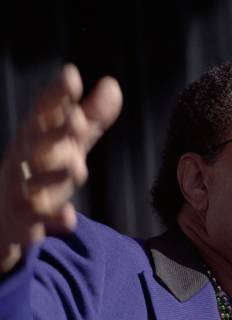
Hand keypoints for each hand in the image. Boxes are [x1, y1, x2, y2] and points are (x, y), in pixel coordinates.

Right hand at [0, 64, 122, 272]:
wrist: (5, 217)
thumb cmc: (42, 173)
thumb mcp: (68, 145)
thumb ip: (90, 119)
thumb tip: (113, 84)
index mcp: (34, 137)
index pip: (43, 112)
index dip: (57, 95)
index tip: (72, 76)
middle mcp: (24, 160)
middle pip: (37, 143)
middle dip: (56, 132)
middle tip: (78, 121)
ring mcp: (21, 190)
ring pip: (35, 182)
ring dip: (55, 175)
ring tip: (78, 168)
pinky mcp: (24, 221)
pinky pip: (36, 220)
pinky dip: (53, 219)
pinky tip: (68, 217)